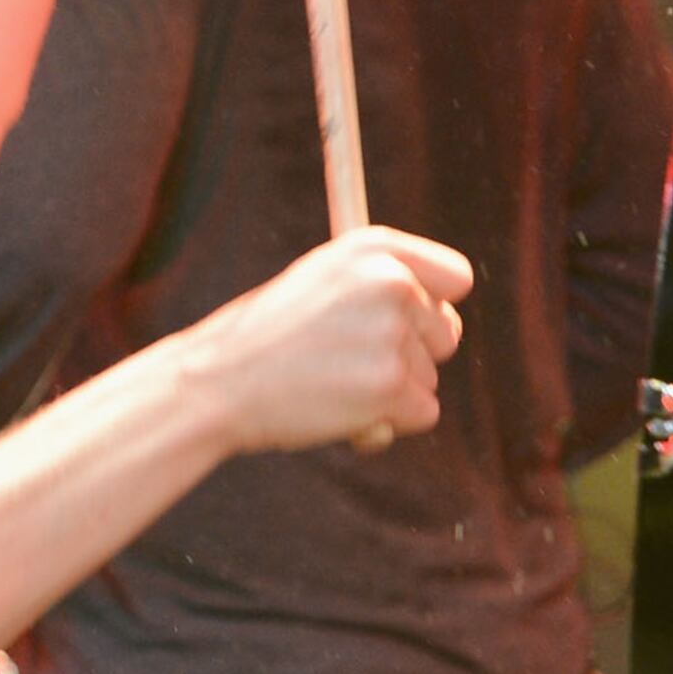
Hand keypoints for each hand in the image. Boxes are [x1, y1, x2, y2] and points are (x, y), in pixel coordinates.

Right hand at [191, 227, 470, 455]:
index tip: (410, 325)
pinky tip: (339, 413)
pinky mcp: (390, 386)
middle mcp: (392, 283)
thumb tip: (444, 318)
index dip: (436, 307)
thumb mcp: (319, 284)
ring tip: (329, 384)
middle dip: (410, 355)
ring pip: (429, 378)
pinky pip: (422, 415)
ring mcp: (392, 335)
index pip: (456, 278)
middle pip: (446, 333)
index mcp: (375, 249)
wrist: (216, 384)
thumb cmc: (263, 338)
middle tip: (348, 361)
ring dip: (389, 393)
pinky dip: (387, 424)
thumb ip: (377, 288)